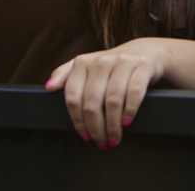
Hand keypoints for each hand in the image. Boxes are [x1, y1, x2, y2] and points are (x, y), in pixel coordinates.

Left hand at [45, 39, 166, 148]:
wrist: (146, 51)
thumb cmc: (113, 67)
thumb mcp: (88, 68)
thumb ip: (66, 76)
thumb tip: (48, 88)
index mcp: (83, 62)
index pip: (73, 98)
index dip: (77, 122)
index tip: (84, 136)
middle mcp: (102, 60)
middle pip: (92, 103)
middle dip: (96, 129)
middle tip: (101, 142)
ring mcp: (123, 61)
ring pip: (113, 100)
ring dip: (112, 125)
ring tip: (113, 138)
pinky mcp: (143, 65)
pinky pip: (134, 92)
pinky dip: (130, 111)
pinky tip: (126, 122)